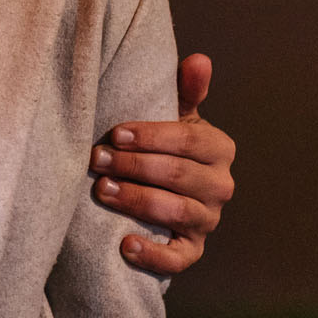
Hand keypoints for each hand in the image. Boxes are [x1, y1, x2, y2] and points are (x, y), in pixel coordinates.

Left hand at [91, 52, 235, 273]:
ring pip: (176, 212)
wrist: (161, 184)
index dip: (150, 137)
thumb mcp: (174, 113)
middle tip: (96, 160)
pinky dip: (154, 254)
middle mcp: (220, 186)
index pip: (187, 141)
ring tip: (101, 190)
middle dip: (134, 167)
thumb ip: (184, 89)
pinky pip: (179, 258)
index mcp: (218, 148)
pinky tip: (126, 244)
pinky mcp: (193, 248)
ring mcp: (208, 219)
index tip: (114, 134)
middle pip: (178, 176)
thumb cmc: (163, 141)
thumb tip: (199, 59)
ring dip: (136, 201)